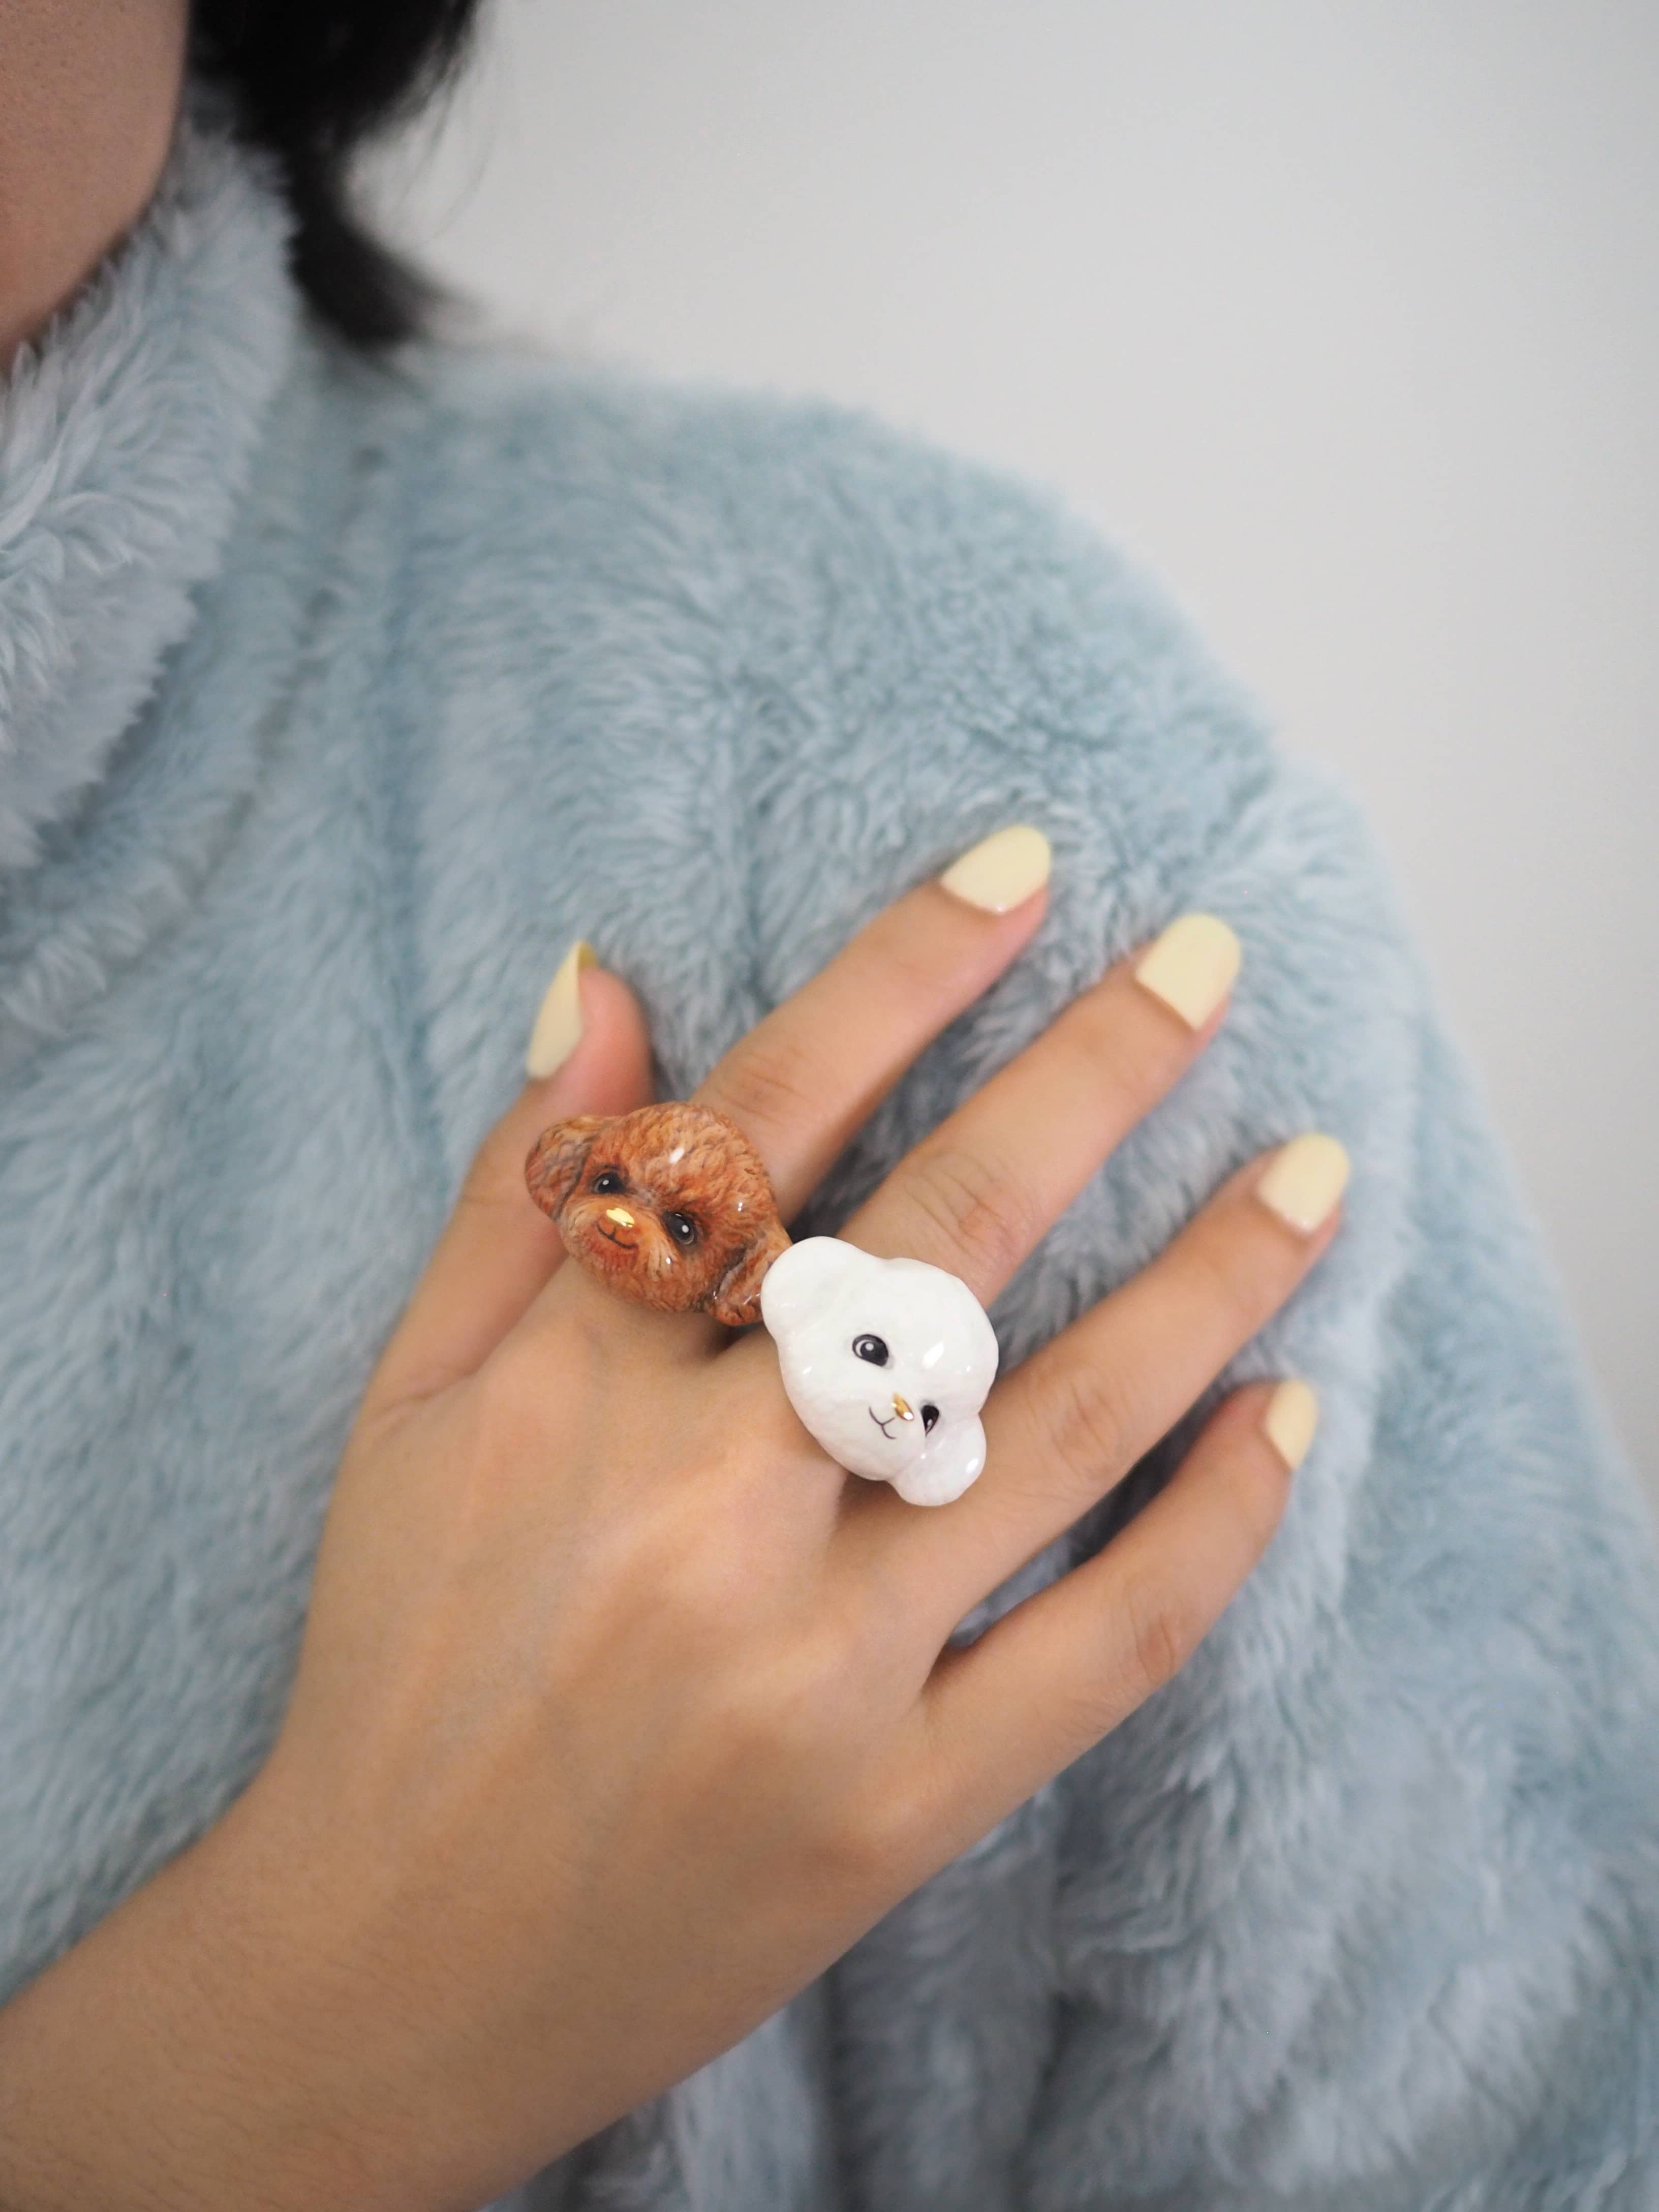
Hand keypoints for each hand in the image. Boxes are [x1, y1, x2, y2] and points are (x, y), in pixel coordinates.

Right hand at [0, 845, 1342, 2211]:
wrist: (388, 1963)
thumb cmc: (399, 1655)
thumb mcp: (406, 1408)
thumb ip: (520, 1195)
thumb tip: (600, 978)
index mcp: (571, 1397)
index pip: (763, 1127)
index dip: (901, 974)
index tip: (1020, 867)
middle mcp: (701, 1514)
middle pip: (937, 1248)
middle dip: (1092, 1077)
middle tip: (1206, 961)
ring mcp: (815, 1671)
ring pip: (1060, 1431)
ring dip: (1209, 1281)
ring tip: (1309, 1168)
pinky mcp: (895, 1809)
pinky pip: (1099, 1648)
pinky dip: (1213, 1530)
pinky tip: (1285, 1418)